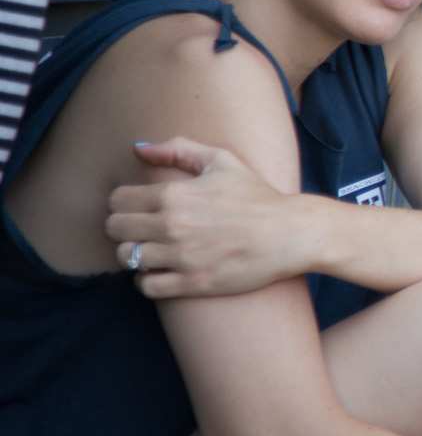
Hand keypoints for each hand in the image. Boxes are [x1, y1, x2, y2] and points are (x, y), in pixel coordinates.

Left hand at [105, 138, 313, 298]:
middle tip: (143, 230)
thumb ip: (178, 150)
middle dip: (125, 228)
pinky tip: (163, 271)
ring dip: (136, 255)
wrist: (292, 233)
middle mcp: (171, 225)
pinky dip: (148, 280)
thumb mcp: (222, 161)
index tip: (138, 209)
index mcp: (173, 194)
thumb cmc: (258, 196)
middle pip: (115, 229)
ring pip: (127, 258)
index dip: (124, 204)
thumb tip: (139, 149)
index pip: (117, 200)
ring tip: (154, 251)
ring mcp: (181, 257)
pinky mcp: (192, 283)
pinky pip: (146, 286)